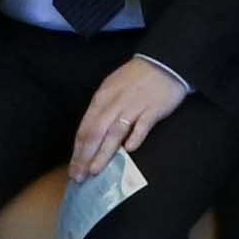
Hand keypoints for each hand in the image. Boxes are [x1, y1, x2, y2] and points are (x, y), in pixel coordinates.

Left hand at [70, 53, 187, 173]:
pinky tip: (129, 151)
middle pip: (95, 133)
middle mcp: (114, 104)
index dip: (77, 151)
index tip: (73, 170)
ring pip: (114, 132)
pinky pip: (142, 125)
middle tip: (80, 176)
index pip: (85, 129)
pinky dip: (135, 137)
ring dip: (103, 153)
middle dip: (85, 157)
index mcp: (102, 99)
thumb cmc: (135, 78)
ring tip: (95, 170)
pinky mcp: (153, 109)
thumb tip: (91, 138)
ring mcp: (134, 107)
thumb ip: (102, 111)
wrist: (164, 62)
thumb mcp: (112, 89)